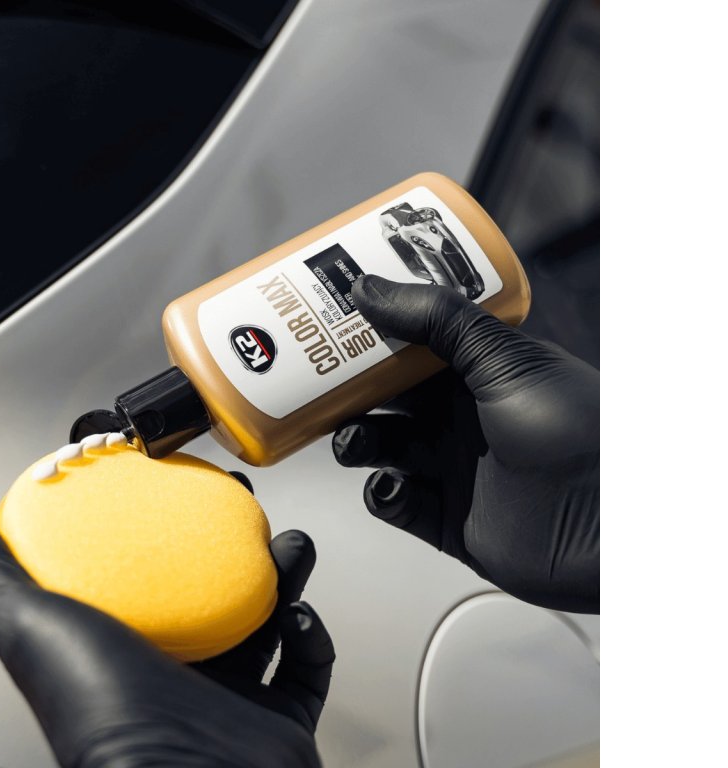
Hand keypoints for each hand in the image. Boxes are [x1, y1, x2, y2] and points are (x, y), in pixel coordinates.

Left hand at [0, 516, 334, 767]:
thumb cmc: (106, 719)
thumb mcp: (32, 628)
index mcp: (120, 652)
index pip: (143, 576)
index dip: (161, 530)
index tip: (179, 486)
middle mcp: (173, 677)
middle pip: (209, 594)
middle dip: (232, 545)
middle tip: (244, 509)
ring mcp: (228, 701)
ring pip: (265, 624)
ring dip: (281, 578)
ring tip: (289, 548)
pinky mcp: (275, 725)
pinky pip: (304, 672)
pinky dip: (311, 640)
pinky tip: (301, 615)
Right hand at [332, 274, 598, 612]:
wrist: (611, 530)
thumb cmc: (577, 434)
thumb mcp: (504, 361)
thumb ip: (440, 320)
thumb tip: (370, 287)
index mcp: (479, 371)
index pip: (412, 344)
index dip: (371, 332)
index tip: (331, 319)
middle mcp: (463, 417)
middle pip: (386, 398)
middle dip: (348, 392)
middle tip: (313, 383)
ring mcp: (454, 468)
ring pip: (383, 449)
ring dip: (358, 442)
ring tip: (351, 440)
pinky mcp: (448, 519)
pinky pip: (396, 503)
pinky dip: (384, 495)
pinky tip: (390, 487)